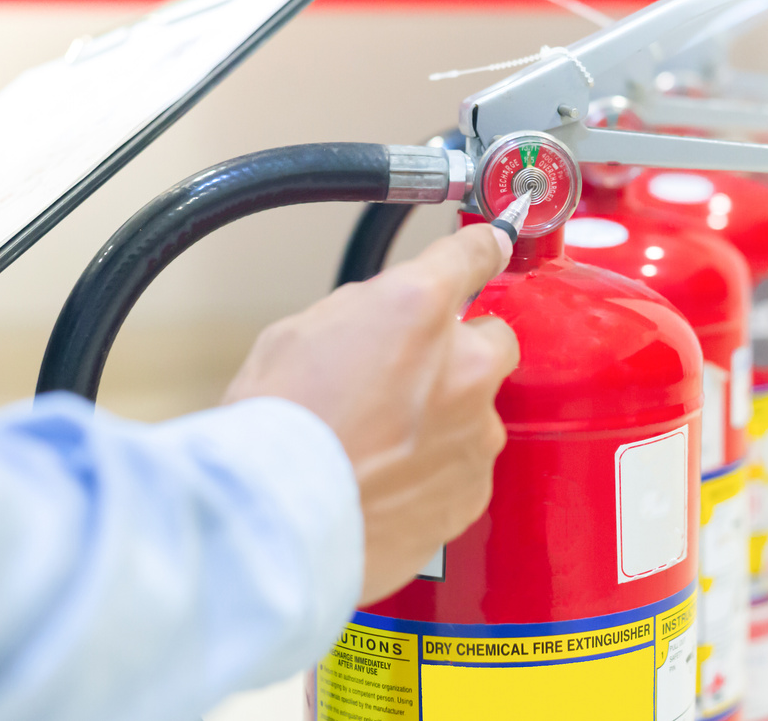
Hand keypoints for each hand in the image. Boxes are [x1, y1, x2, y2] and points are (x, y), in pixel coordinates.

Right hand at [224, 223, 518, 603]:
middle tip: (405, 378)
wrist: (275, 517)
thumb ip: (368, 312)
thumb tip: (389, 312)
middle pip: (492, 342)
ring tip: (380, 445)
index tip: (487, 250)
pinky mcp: (470, 492)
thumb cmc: (276, 426)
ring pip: (477, 413)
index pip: (471, 255)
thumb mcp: (302, 330)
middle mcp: (464, 366)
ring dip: (445, 419)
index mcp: (419, 309)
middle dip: (461, 354)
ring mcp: (475, 434)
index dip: (478, 251)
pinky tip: (387, 481)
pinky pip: (464, 469)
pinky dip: (436, 473)